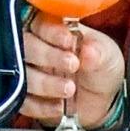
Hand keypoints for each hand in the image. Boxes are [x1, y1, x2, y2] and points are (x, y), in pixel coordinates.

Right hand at [14, 14, 123, 130]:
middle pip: (25, 46)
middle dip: (47, 56)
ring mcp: (29, 73)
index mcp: (53, 30)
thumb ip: (99, 52)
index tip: (69, 42)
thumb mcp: (107, 55)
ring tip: (69, 88)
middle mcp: (36, 48)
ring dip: (45, 83)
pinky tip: (59, 106)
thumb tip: (90, 50)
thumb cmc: (101, 67)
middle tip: (72, 64)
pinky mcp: (27, 97)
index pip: (41, 23)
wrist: (103, 100)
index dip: (52, 32)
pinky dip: (41, 106)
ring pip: (22, 74)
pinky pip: (23, 102)